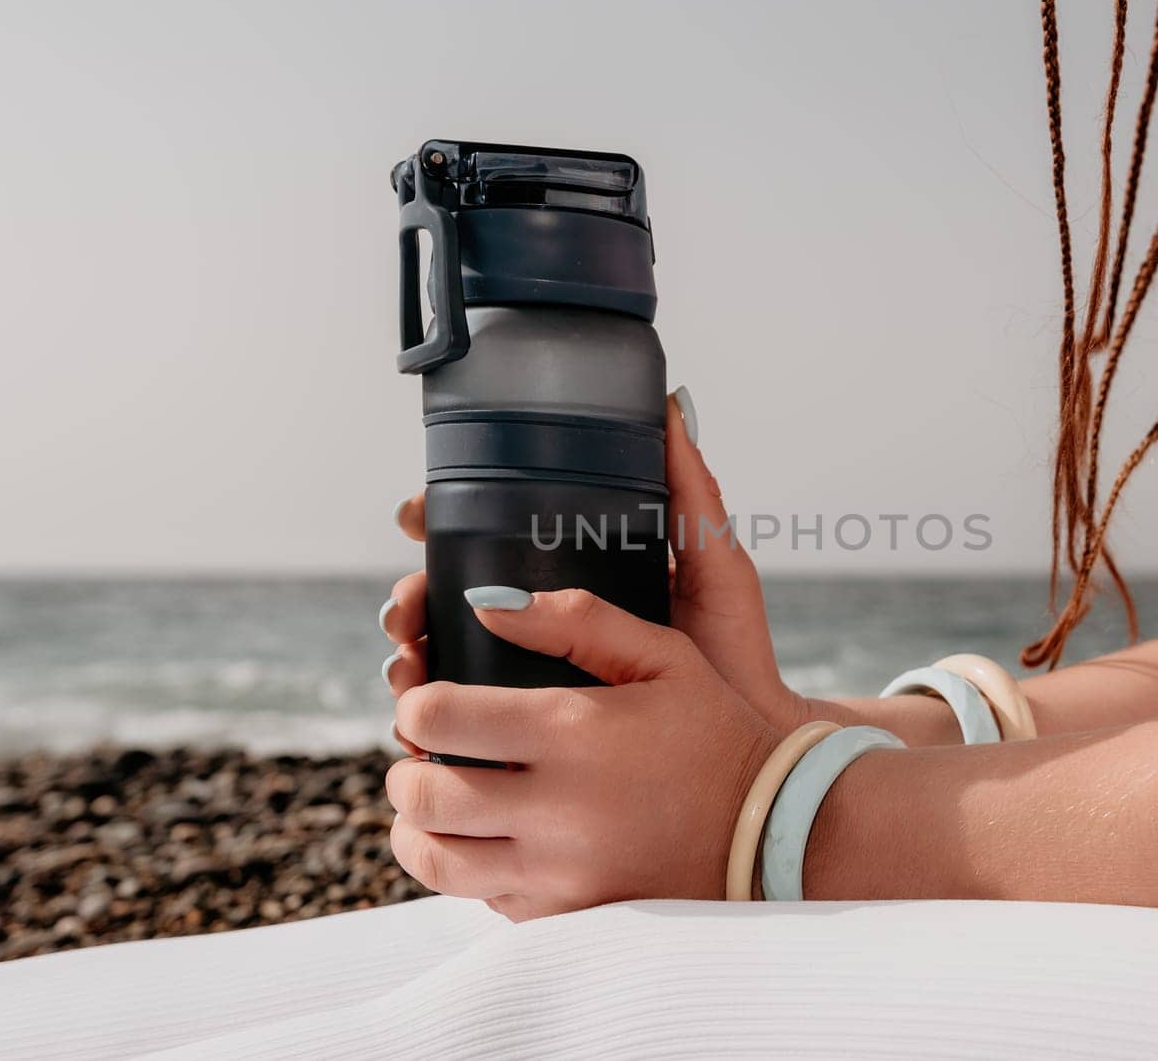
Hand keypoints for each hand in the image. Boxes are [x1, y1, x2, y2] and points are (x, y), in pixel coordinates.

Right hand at [381, 388, 813, 731]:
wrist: (750, 754)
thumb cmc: (737, 656)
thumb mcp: (714, 565)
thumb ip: (691, 493)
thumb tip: (671, 403)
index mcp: (576, 574)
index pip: (490, 534)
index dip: (441, 519)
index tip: (416, 514)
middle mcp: (546, 621)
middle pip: (450, 596)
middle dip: (411, 595)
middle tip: (407, 604)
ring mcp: (534, 679)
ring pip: (444, 657)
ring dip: (410, 653)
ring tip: (408, 661)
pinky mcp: (532, 735)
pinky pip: (464, 724)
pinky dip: (431, 721)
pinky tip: (420, 725)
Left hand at [386, 587, 780, 919]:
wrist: (773, 830)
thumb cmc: (714, 731)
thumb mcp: (664, 655)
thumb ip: (576, 618)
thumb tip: (485, 606)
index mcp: (574, 732)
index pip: (439, 718)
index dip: (416, 703)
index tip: (429, 701)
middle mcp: (558, 809)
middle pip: (422, 795)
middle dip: (404, 768)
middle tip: (420, 756)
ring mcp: (560, 873)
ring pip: (435, 860)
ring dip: (416, 829)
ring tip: (435, 805)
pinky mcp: (568, 916)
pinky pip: (481, 899)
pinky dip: (468, 868)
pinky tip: (491, 840)